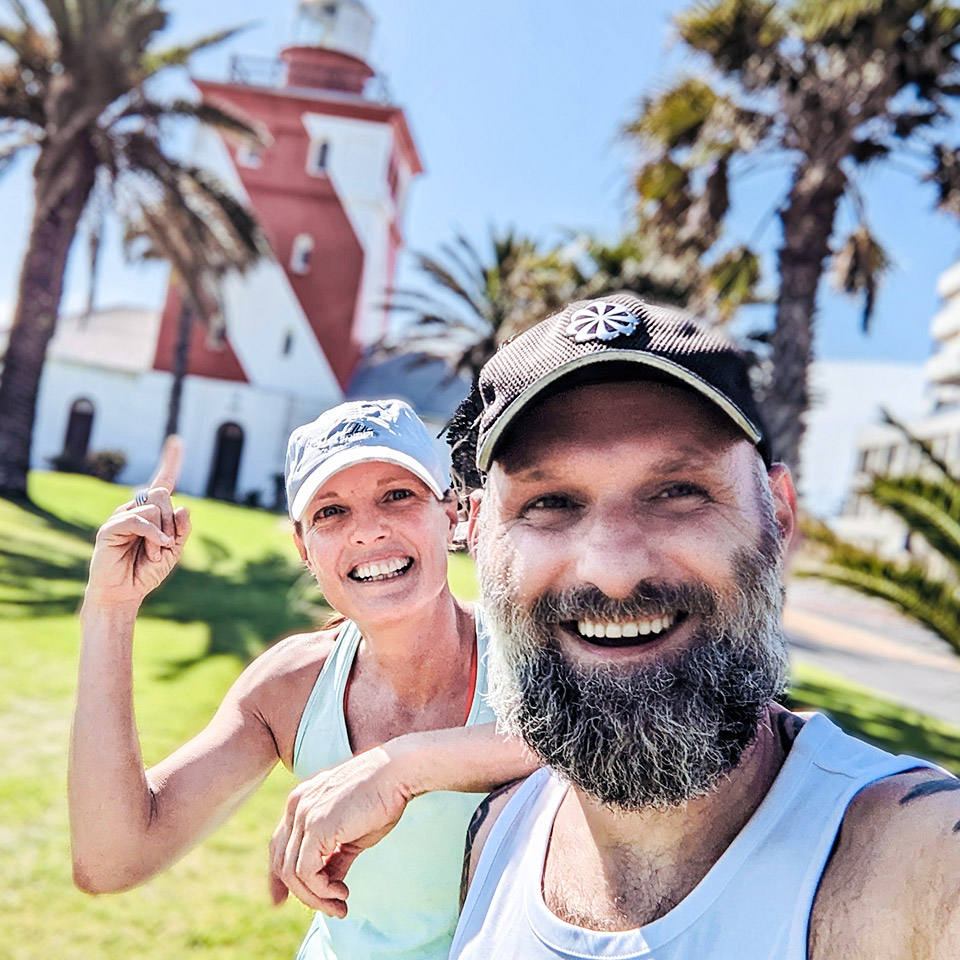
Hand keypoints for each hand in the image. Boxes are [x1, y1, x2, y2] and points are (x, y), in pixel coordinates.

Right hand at [85, 436, 190, 607]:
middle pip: (162, 494)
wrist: (124, 594)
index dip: (171, 462)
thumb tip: (184, 507)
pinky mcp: (110, 528)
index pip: (163, 482)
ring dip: (162, 534)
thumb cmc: (146, 571)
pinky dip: (154, 534)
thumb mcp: (174, 550)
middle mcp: (135, 509)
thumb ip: (181, 530)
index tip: (177, 441)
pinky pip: (140, 520)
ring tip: (152, 553)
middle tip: (166, 544)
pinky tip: (156, 549)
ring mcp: (121, 516)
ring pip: (154, 507)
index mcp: (152, 512)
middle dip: (171, 521)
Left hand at [269, 747, 411, 916]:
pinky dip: (322, 889)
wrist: (396, 772)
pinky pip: (306, 871)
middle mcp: (296, 806)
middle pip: (281, 861)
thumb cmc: (382, 797)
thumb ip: (335, 856)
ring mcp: (303, 815)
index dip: (278, 876)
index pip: (279, 845)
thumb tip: (328, 884)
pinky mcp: (316, 826)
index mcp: (302, 801)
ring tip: (340, 905)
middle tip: (331, 909)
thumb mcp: (353, 833)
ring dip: (316, 897)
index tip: (280, 901)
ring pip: (293, 872)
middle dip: (301, 893)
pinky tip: (342, 893)